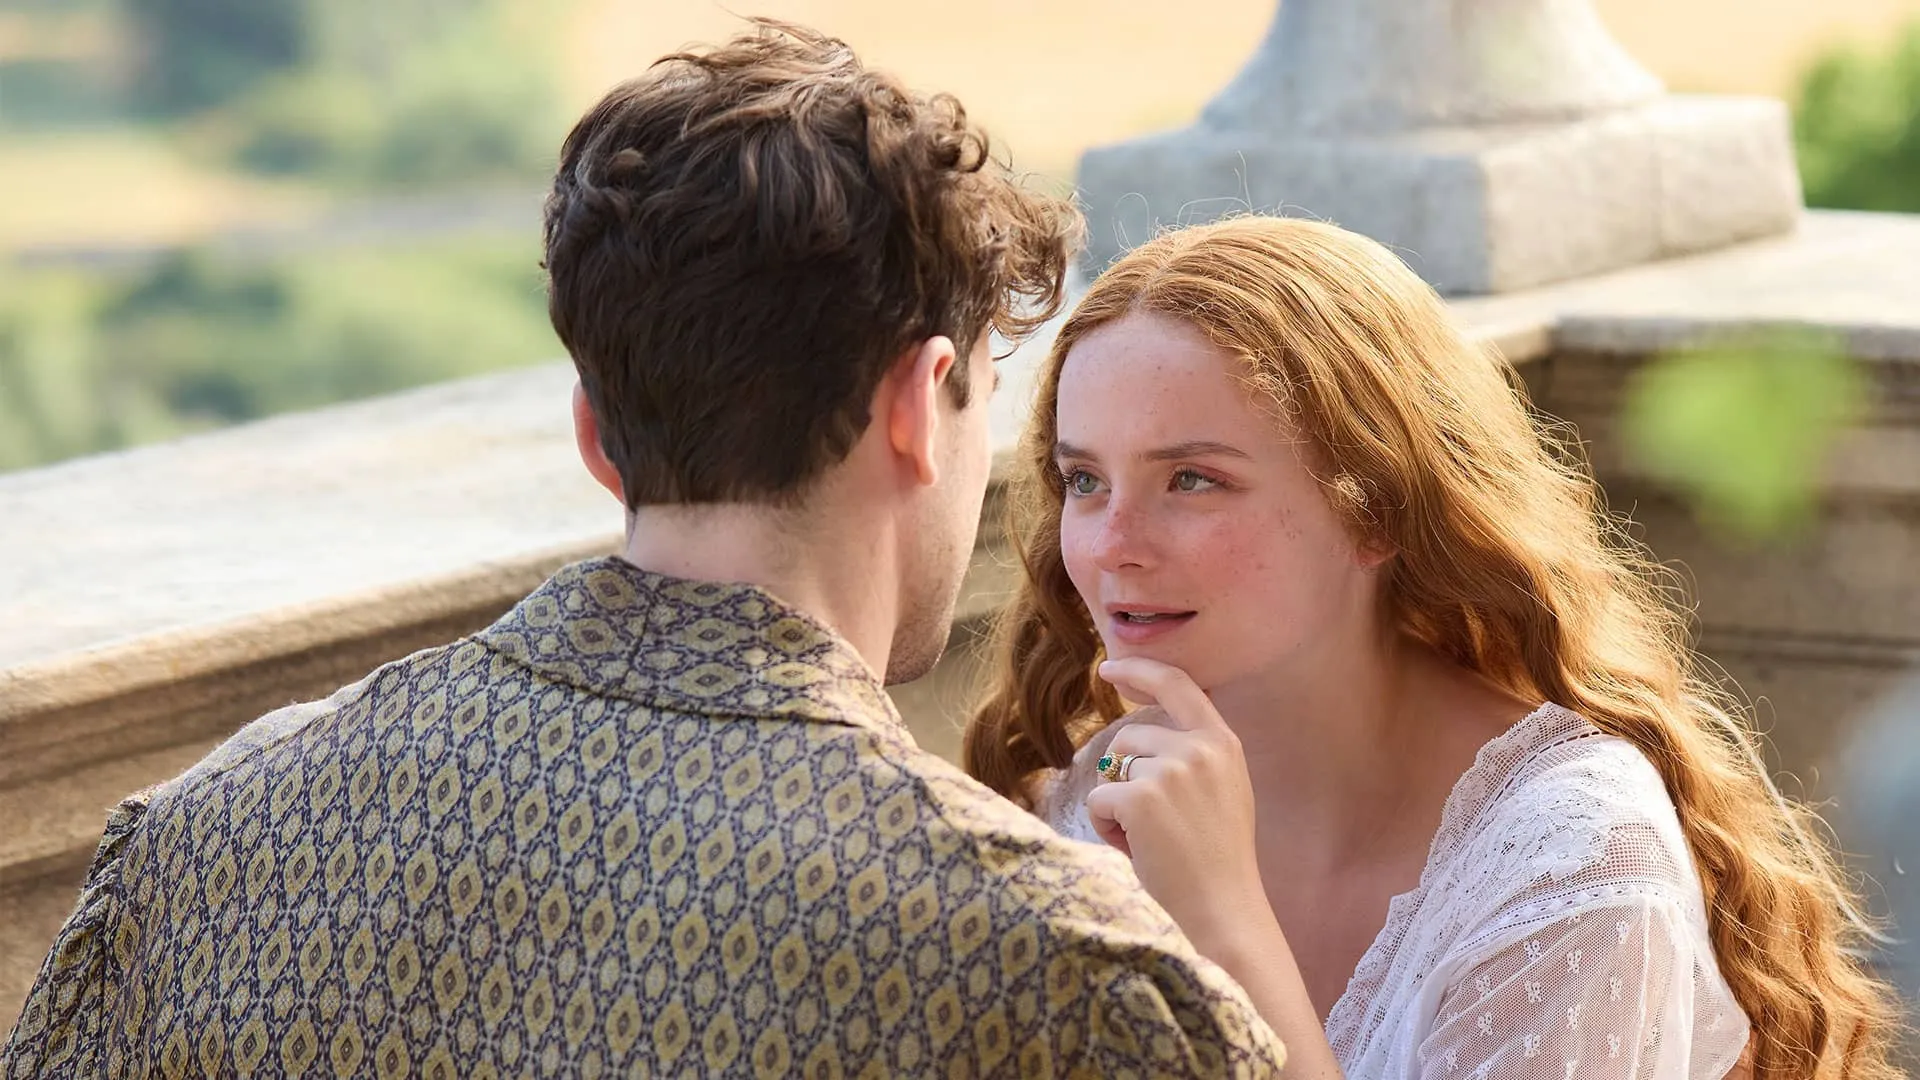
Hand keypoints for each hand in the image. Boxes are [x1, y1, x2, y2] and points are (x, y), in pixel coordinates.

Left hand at [1083, 656, 1273, 959]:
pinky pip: (1099, 800)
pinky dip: (1107, 827)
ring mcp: (1170, 770)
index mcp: (1223, 742)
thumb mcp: (1224, 789)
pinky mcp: (1140, 797)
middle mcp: (1198, 748)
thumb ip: (1194, 755)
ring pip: (1112, 769)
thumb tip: (1136, 738)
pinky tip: (1137, 850)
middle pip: (1132, 736)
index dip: (1140, 670)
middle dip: (1128, 775)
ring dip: (1119, 803)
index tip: (1111, 668)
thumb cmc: (1217, 857)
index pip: (1177, 684)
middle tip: (1157, 823)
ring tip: (1151, 839)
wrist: (1224, 907)